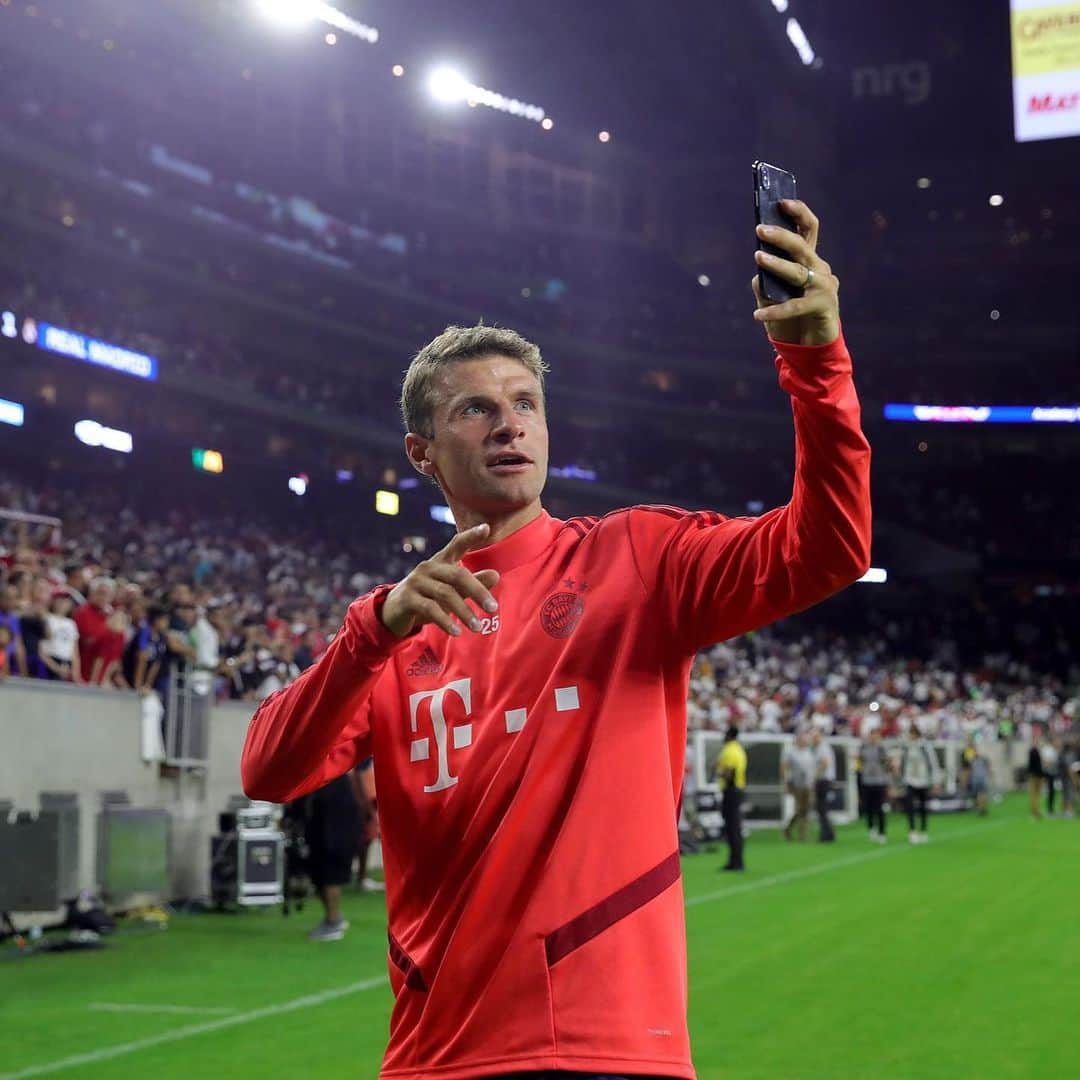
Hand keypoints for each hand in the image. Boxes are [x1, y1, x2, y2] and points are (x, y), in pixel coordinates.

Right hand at [381, 523, 500, 638]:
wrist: (393, 611)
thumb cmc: (428, 597)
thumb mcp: (452, 591)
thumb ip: (473, 583)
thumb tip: (496, 575)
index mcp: (441, 561)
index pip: (457, 544)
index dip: (471, 536)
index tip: (486, 528)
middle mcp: (429, 567)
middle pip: (458, 575)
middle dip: (478, 591)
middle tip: (493, 608)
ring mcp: (416, 581)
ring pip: (445, 594)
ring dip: (464, 612)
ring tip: (478, 627)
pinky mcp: (407, 598)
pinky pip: (430, 608)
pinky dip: (445, 621)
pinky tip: (457, 632)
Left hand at [751, 199, 839, 345]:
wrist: (809, 348)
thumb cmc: (790, 318)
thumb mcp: (772, 297)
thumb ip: (766, 282)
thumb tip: (758, 272)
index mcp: (809, 260)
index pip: (808, 229)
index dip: (798, 212)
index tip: (781, 202)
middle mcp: (819, 269)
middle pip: (802, 245)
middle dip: (781, 235)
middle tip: (760, 228)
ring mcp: (824, 286)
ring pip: (797, 271)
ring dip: (776, 264)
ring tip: (758, 257)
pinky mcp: (823, 306)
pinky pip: (795, 306)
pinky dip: (775, 311)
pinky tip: (758, 315)